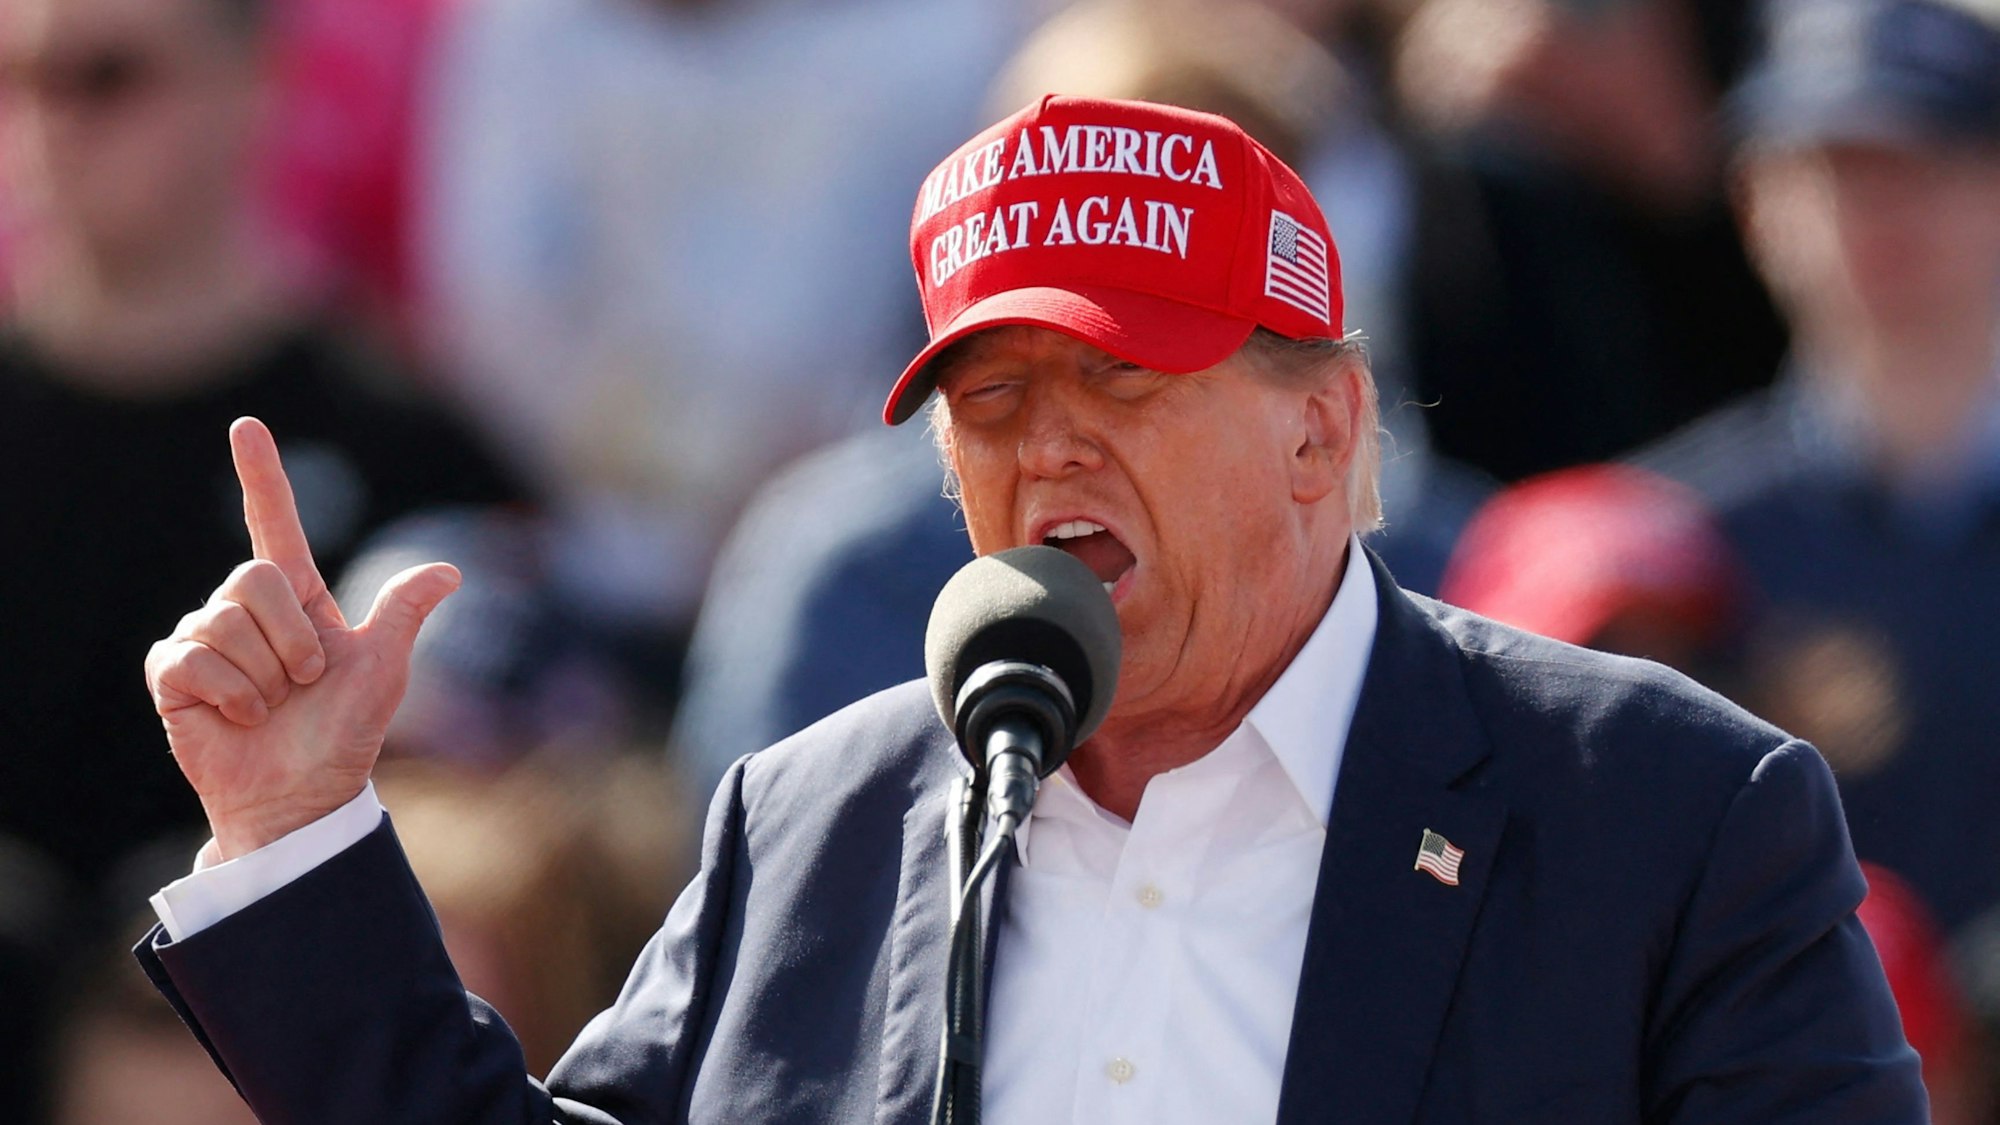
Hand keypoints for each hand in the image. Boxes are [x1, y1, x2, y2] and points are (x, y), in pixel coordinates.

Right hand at [145, 418, 460, 859]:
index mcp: (299, 599)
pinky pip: (190, 659)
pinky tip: (239, 718)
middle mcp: (247, 611)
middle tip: (302, 683)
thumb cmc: (343, 734)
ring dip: (261, 675)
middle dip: (290, 638)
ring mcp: (205, 640)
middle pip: (254, 579)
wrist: (303, 795)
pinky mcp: (172, 673)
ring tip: (271, 707)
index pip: (275, 523)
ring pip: (222, 622)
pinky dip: (229, 694)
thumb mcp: (382, 671)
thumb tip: (450, 570)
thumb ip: (402, 614)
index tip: (246, 425)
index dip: (262, 475)